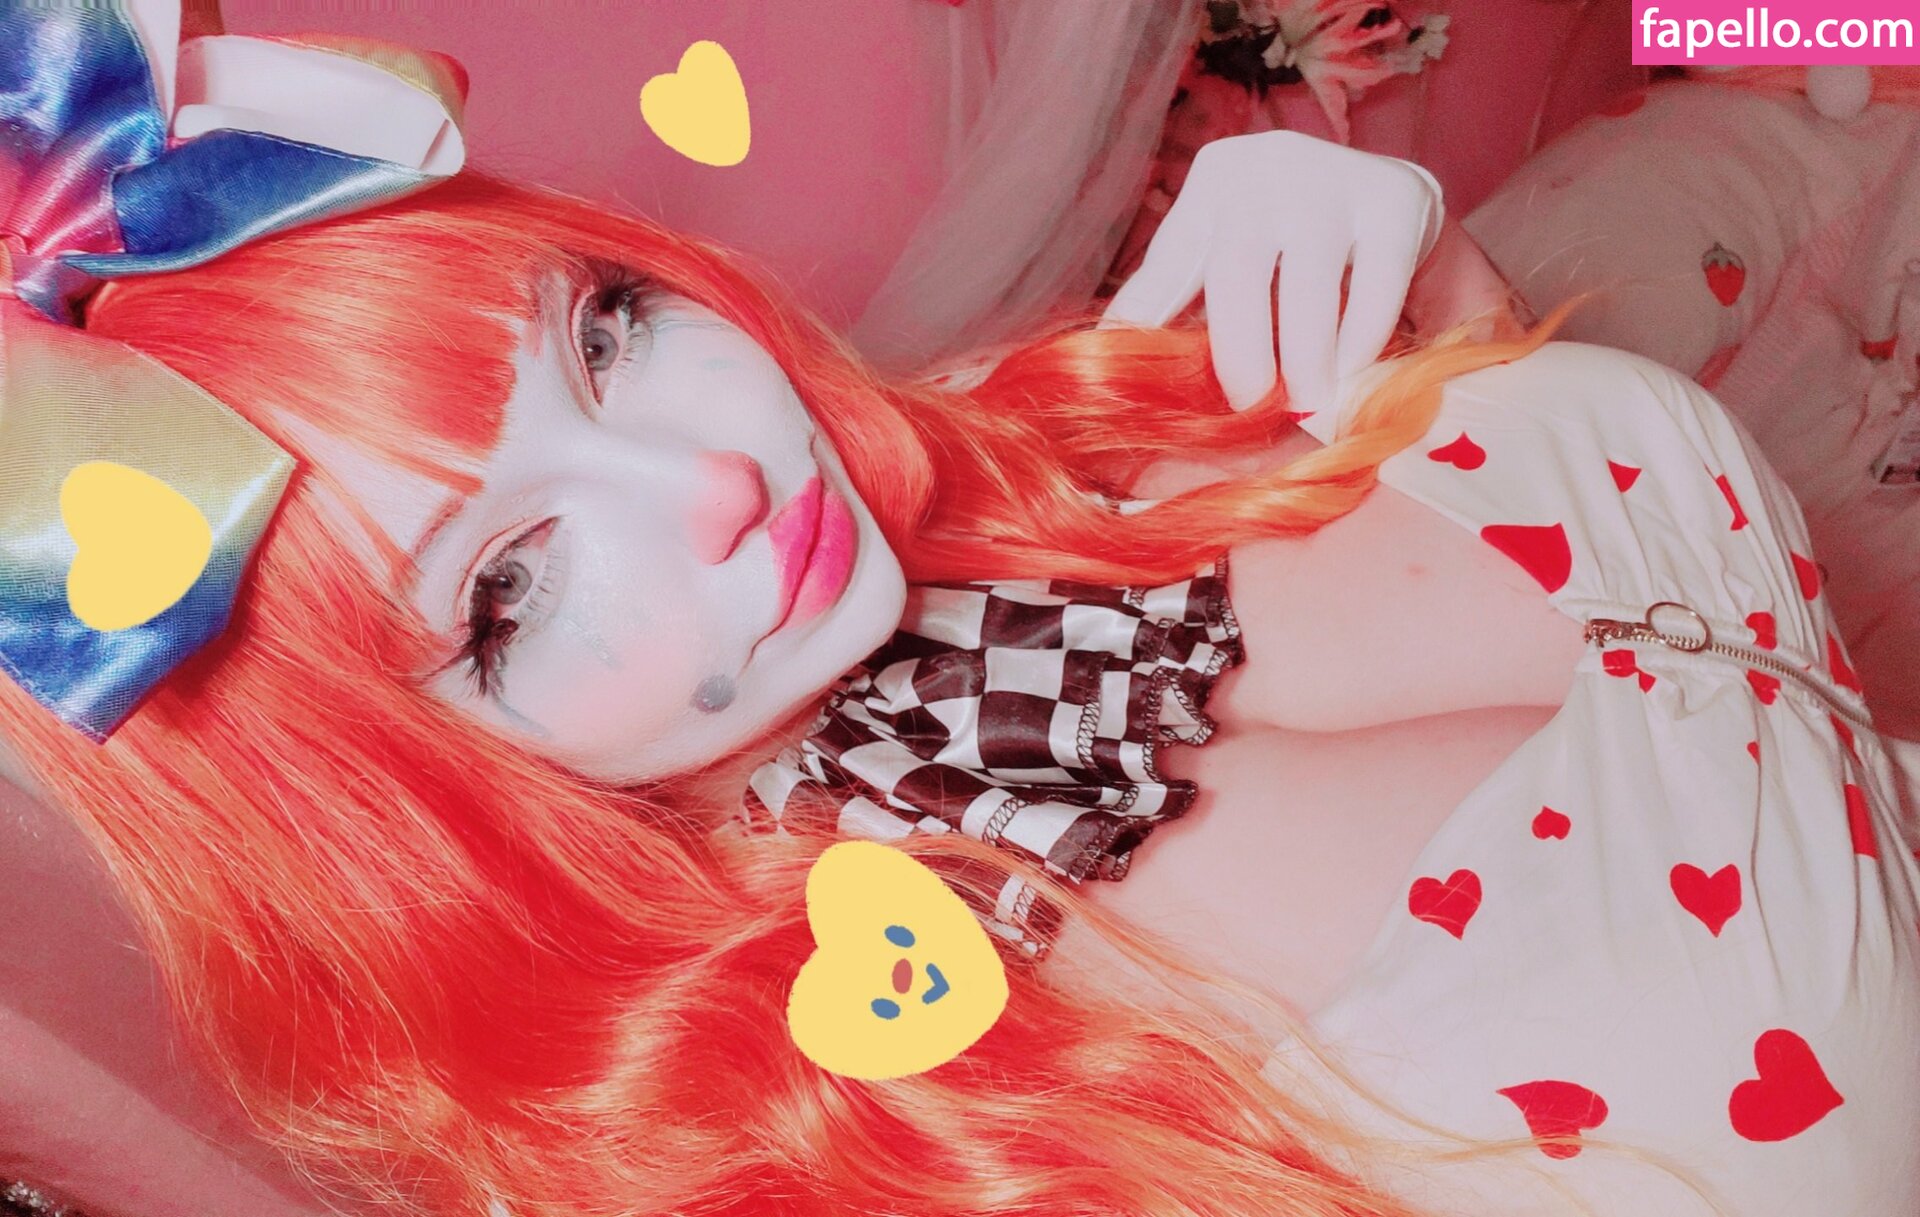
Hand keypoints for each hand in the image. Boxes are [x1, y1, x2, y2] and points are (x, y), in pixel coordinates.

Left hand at [1101, 131, 1443, 412]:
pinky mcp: (1396, 200)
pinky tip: (1352, 371)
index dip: (1148, 329)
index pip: (1166, 269)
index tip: (1136, 386)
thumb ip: (1184, 307)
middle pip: (1235, 275)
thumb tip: (1124, 371)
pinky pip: (1372, 291)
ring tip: (1309, 404)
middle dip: (1241, 356)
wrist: (1408, 205)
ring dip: (1304, 362)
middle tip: (1252, 408)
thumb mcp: (1235, 266)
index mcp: (1212, 182)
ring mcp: (1332, 178)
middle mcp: (1264, 166)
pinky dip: (1359, 344)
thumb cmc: (1302, 253)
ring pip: (1304, 290)